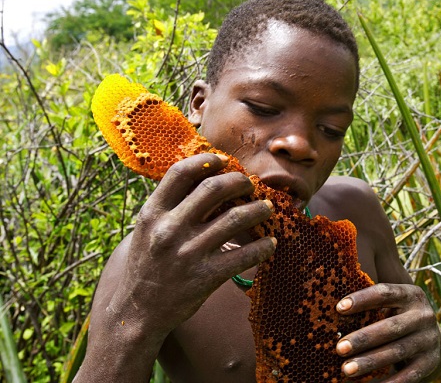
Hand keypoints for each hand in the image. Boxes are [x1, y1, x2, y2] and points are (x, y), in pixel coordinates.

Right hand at [109, 153, 275, 335]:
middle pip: (214, 189)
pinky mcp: (205, 277)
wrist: (137, 312)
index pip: (180, 173)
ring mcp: (189, 253)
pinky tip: (270, 244)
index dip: (206, 161)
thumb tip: (203, 180)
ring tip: (267, 207)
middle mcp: (170, 228)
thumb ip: (169, 206)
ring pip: (236, 218)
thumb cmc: (146, 265)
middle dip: (239, 181)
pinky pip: (244, 256)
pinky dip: (263, 247)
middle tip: (250, 184)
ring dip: (258, 209)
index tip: (224, 160)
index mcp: (152, 213)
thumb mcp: (146, 230)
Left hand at [335, 283, 440, 382]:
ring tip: (346, 369)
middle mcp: (423, 315)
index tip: (339, 308)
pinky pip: (408, 375)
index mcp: (410, 295)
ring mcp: (428, 339)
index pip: (385, 293)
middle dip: (363, 338)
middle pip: (390, 327)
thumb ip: (371, 304)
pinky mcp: (430, 362)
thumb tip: (335, 310)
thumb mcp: (392, 304)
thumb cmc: (398, 316)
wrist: (432, 339)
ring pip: (396, 351)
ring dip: (370, 362)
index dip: (362, 299)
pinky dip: (388, 382)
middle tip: (339, 348)